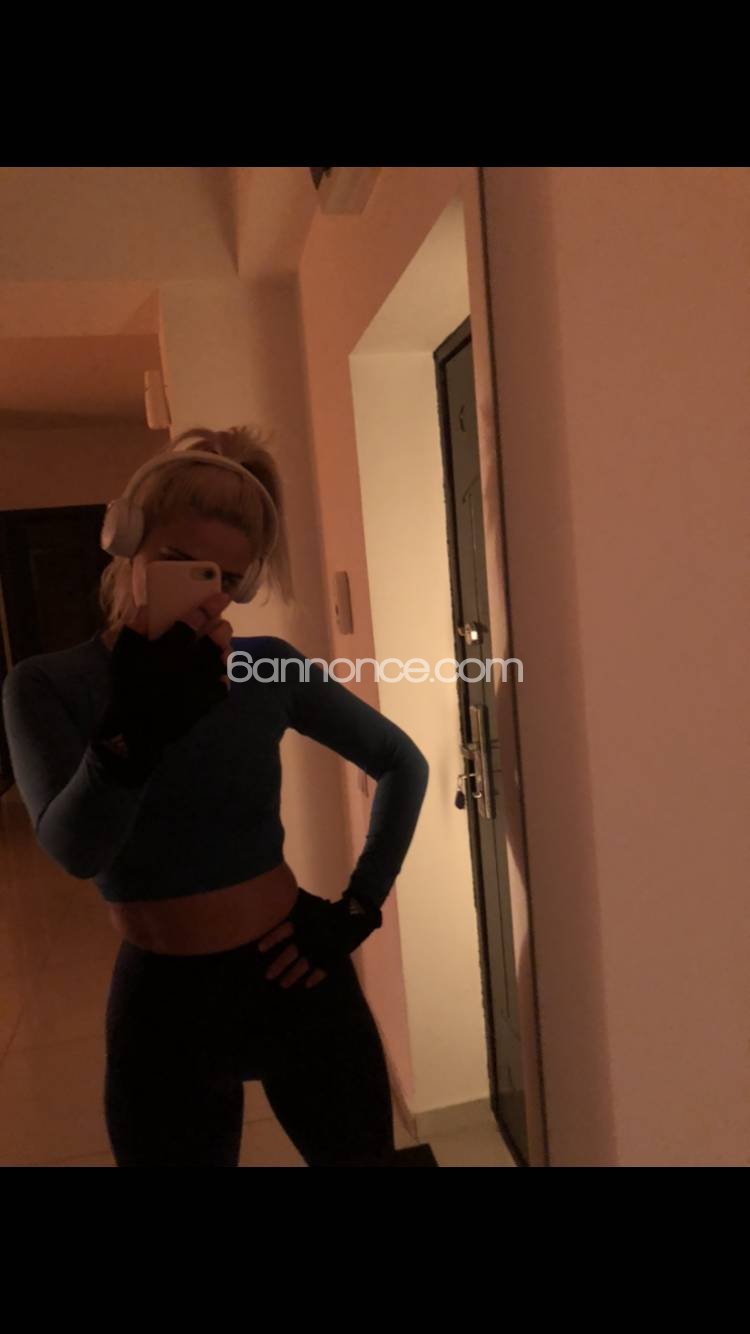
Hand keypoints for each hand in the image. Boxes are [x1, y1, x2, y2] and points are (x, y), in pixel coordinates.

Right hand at [94, 592, 234, 778]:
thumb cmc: (126, 688)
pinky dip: (223, 677)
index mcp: (167, 651)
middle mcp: (187, 666)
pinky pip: (222, 687)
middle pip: (214, 640)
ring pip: (221, 662)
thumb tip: (144, 607)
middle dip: (222, 628)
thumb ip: (133, 630)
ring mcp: (198, 686)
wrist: (134, 731)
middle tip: (223, 624)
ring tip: (224, 646)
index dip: (208, 606)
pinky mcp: (204, 704)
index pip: (192, 622)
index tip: (222, 596)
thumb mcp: (122, 656)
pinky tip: (219, 673)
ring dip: (225, 650)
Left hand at [257, 892, 382, 986]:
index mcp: (304, 922)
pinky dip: (315, 978)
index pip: (283, 931)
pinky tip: (307, 985)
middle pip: (291, 953)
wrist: (356, 913)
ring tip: (283, 984)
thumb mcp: (309, 903)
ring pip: (304, 965)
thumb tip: (274, 896)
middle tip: (268, 976)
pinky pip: (323, 970)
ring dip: (292, 975)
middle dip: (279, 965)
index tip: (260, 949)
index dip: (271, 939)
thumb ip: (293, 904)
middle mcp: (310, 936)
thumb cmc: (328, 910)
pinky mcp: (333, 956)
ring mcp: (322, 948)